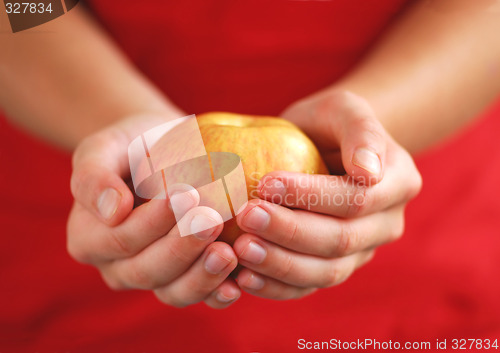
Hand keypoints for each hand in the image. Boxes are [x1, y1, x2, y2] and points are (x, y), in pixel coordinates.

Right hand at [67, 114, 240, 308]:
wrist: (160, 151)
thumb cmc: (130, 146)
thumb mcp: (102, 149)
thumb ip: (94, 177)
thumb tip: (112, 211)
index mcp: (89, 239)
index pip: (120, 239)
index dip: (152, 223)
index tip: (186, 195)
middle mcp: (117, 266)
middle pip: (147, 270)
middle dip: (182, 247)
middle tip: (212, 219)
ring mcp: (152, 278)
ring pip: (172, 291)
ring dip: (201, 276)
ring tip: (227, 253)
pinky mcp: (182, 280)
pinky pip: (196, 296)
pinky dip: (215, 295)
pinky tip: (235, 285)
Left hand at [233, 91, 421, 299]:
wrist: (324, 148)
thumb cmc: (330, 123)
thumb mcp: (345, 108)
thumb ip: (362, 131)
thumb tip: (368, 172)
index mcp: (398, 183)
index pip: (356, 198)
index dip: (311, 196)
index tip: (264, 182)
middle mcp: (386, 224)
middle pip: (340, 240)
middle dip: (290, 232)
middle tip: (245, 217)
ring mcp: (362, 252)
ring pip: (325, 272)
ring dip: (280, 265)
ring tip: (240, 250)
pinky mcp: (334, 267)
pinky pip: (308, 287)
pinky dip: (277, 287)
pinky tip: (244, 278)